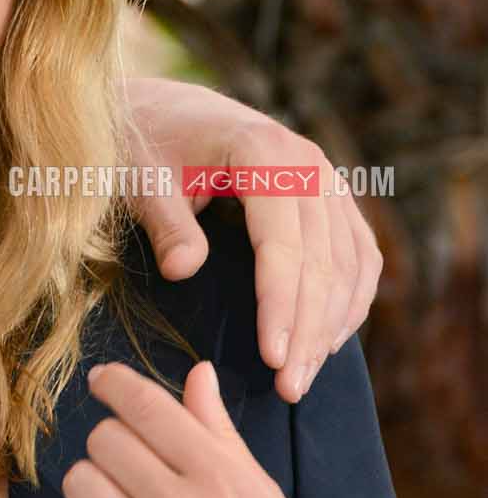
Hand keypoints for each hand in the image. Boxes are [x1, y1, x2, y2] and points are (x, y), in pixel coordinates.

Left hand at [63, 358, 305, 497]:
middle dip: (113, 441)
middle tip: (130, 460)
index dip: (114, 383)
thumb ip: (218, 428)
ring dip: (95, 485)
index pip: (145, 405)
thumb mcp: (257, 487)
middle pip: (104, 439)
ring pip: (80, 482)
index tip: (103, 380)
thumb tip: (197, 372)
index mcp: (215, 473)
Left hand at [122, 77, 382, 401]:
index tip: (272, 359)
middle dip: (308, 330)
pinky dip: (351, 297)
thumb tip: (183, 271)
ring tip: (304, 377)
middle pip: (322, 260)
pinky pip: (357, 251)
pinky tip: (331, 339)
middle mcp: (306, 161)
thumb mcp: (140, 178)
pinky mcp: (329, 193)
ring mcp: (324, 175)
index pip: (283, 244)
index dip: (280, 305)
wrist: (160, 108)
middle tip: (289, 388)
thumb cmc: (142, 144)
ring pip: (348, 261)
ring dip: (332, 323)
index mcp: (261, 151)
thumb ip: (165, 222)